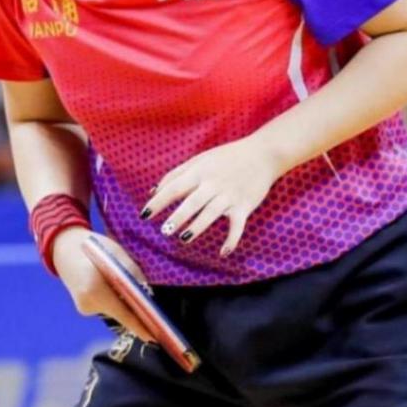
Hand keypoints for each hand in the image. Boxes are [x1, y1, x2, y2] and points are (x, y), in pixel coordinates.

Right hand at [49, 228, 157, 344]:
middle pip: (120, 313)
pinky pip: (107, 307)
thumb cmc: (93, 248)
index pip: (123, 313)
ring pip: (115, 310)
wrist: (63, 249)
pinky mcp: (84, 308)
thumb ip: (132, 273)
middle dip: (136, 311)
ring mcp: (84, 308)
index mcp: (94, 289)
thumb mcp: (116, 254)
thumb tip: (147, 295)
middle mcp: (88, 303)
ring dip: (124, 302)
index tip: (154, 337)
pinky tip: (110, 285)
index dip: (140, 326)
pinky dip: (114, 299)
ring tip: (123, 283)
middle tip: (153, 312)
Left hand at [141, 134, 282, 256]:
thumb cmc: (226, 157)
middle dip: (178, 217)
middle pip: (192, 202)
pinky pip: (238, 225)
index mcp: (199, 172)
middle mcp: (213, 183)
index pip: (174, 187)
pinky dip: (232, 239)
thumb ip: (176, 174)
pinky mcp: (244, 206)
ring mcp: (229, 195)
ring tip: (184, 238)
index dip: (158, 201)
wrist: (262, 154)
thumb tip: (153, 191)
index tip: (144, 215)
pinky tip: (223, 252)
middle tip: (165, 230)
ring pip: (211, 213)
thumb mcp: (199, 160)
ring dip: (198, 227)